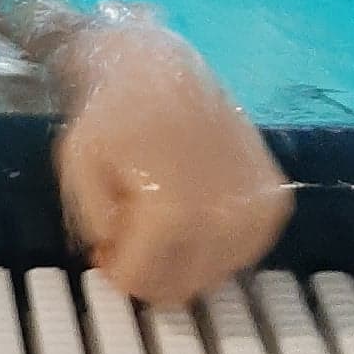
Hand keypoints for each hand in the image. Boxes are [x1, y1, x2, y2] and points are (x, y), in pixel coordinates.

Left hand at [53, 18, 292, 305]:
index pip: (141, 283)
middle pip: (182, 287)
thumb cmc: (113, 114)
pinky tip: (194, 205)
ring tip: (161, 209)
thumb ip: (93, 225)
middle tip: (131, 228)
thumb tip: (117, 267)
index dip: (115, 267)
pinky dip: (214, 241)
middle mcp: (225, 220)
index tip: (106, 242)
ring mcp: (257, 212)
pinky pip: (241, 251)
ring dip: (183, 257)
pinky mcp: (276, 202)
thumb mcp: (77, 166)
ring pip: (214, 273)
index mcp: (175, 214)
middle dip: (150, 267)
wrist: (164, 66)